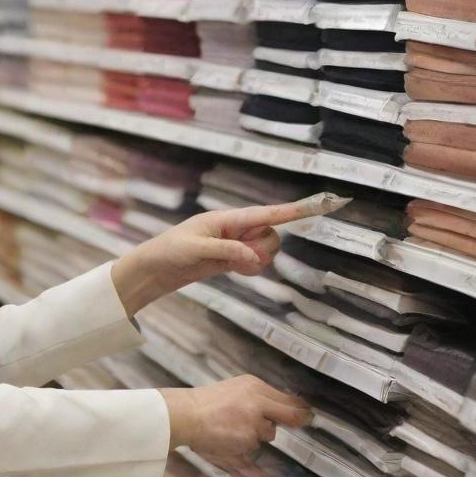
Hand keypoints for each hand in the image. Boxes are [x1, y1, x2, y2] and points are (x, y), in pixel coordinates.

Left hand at [111, 192, 349, 314]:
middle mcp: (235, 228)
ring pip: (267, 251)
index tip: (321, 204)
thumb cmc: (169, 252)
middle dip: (262, 250)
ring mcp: (236, 243)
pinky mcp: (233, 259)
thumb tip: (254, 258)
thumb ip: (226, 252)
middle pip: (272, 235)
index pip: (267, 213)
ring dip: (256, 262)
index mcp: (227, 218)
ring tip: (230, 266)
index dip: (295, 210)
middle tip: (237, 259)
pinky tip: (234, 272)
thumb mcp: (194, 250)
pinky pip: (257, 263)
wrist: (154, 270)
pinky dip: (252, 269)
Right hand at [158, 376, 311, 458]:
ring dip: (258, 434)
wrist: (186, 414)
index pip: (286, 397)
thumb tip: (281, 412)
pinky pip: (254, 445)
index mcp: (253, 384)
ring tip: (234, 428)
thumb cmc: (207, 404)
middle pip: (290, 414)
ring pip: (269, 433)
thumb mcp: (235, 391)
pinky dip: (244, 444)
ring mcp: (254, 419)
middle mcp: (257, 399)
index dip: (300, 408)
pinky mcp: (248, 436)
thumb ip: (256, 398)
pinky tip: (229, 437)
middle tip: (306, 421)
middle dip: (298, 420)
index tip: (308, 414)